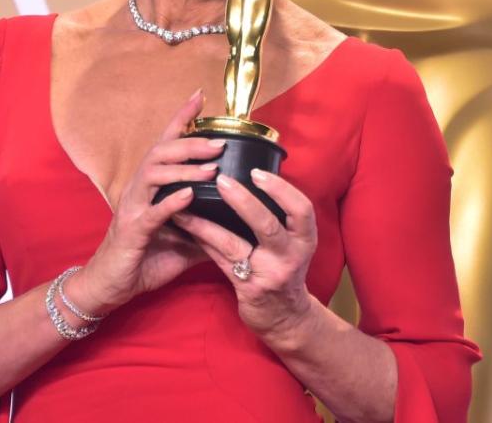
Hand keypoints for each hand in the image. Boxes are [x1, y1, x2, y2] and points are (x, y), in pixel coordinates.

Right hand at [72, 90, 223, 313]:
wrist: (110, 287)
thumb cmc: (145, 259)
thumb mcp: (184, 240)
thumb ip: (207, 226)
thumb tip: (239, 220)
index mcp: (151, 186)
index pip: (166, 144)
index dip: (181, 118)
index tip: (200, 96)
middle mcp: (139, 189)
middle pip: (161, 152)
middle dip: (190, 143)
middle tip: (220, 141)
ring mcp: (132, 208)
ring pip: (154, 175)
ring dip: (184, 169)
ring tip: (211, 169)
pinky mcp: (131, 231)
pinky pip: (152, 212)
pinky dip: (171, 202)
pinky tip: (189, 196)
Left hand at [171, 168, 318, 344]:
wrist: (287, 319)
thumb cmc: (285, 269)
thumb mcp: (293, 244)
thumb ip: (279, 217)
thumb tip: (250, 178)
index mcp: (305, 239)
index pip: (300, 208)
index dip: (280, 188)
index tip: (257, 171)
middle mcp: (290, 256)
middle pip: (267, 224)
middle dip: (243, 200)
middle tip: (221, 180)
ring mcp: (269, 274)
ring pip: (233, 243)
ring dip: (206, 222)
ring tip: (186, 204)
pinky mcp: (248, 288)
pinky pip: (220, 259)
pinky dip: (203, 240)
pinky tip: (187, 226)